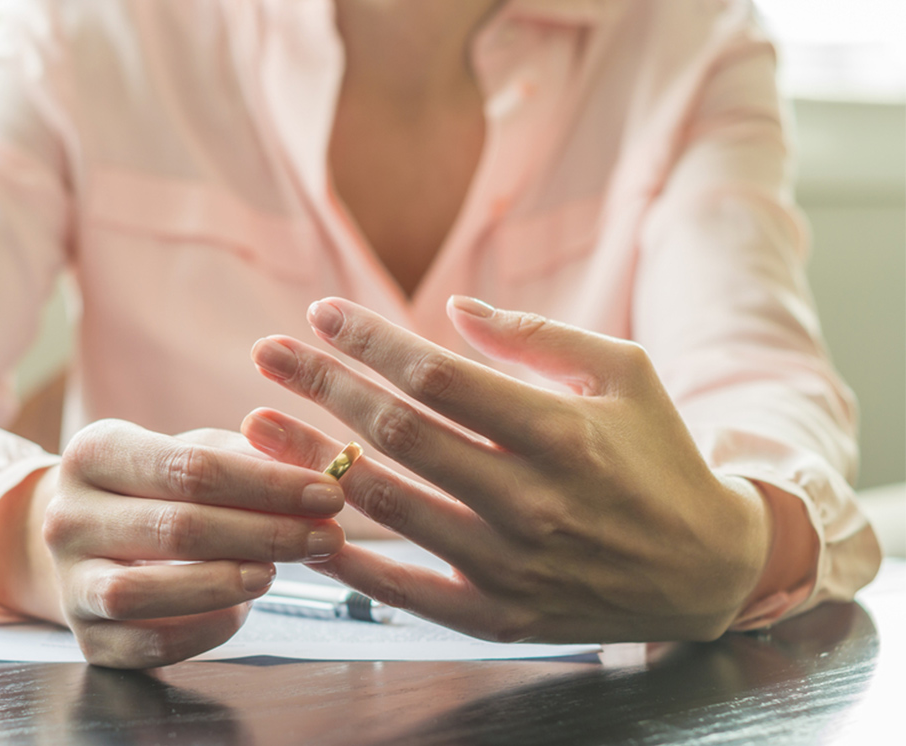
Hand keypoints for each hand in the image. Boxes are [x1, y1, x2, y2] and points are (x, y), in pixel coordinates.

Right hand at [0, 421, 345, 667]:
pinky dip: (202, 630)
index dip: (267, 484)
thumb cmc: (153, 488)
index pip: (189, 468)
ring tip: (275, 572)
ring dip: (223, 584)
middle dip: (264, 534)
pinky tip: (240, 610)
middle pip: (176, 528)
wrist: (82, 538)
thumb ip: (247, 459)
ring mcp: (70, 581)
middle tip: (326, 537)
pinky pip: (148, 645)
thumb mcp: (189, 452)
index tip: (327, 494)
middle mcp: (66, 517)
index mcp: (93, 453)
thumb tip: (313, 476)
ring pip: (143, 593)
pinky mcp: (86, 638)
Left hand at [243, 296, 772, 642]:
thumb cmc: (660, 456)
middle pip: (398, 434)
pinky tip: (301, 523)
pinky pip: (405, 591)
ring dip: (311, 461)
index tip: (320, 313)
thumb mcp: (624, 373)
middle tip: (265, 354)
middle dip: (321, 386)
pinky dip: (348, 560)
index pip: (439, 377)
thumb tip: (451, 310)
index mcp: (561, 432)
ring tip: (256, 423)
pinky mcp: (499, 617)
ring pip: (387, 507)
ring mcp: (511, 566)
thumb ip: (537, 337)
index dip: (371, 340)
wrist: (707, 569)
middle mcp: (532, 501)